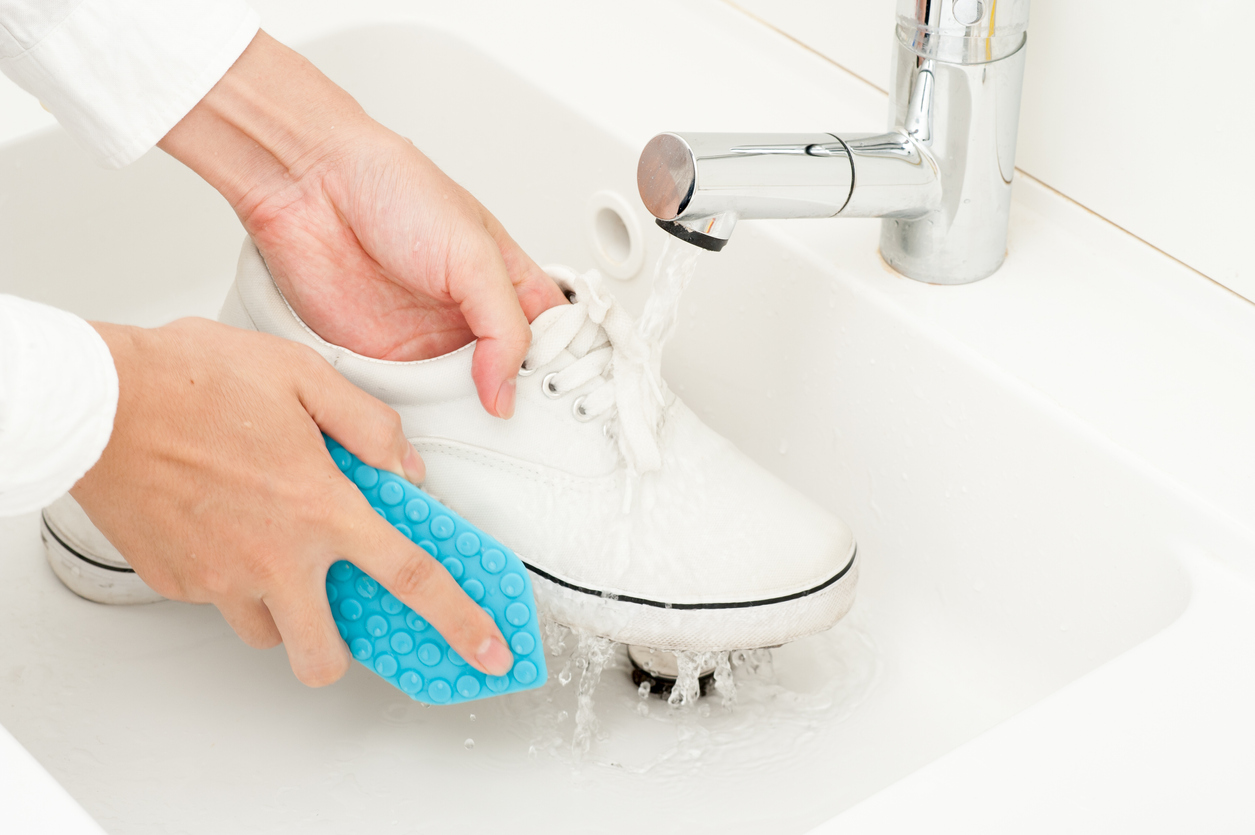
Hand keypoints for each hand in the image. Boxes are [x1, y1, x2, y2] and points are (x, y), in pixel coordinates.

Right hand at [73, 319, 514, 685]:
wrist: (97, 401)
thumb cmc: (193, 380)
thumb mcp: (304, 376)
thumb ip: (370, 425)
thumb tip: (406, 467)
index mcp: (321, 508)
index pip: (411, 578)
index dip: (460, 622)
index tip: (487, 652)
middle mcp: (275, 558)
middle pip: (326, 655)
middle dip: (343, 647)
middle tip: (338, 605)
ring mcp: (220, 578)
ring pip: (267, 632)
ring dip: (283, 608)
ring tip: (270, 546)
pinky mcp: (175, 582)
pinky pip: (217, 601)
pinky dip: (231, 578)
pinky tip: (222, 524)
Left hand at [158, 31, 565, 418]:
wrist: (309, 187)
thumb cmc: (391, 187)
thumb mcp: (473, 253)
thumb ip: (503, 325)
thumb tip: (508, 391)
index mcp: (506, 284)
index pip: (550, 340)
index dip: (559, 373)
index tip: (560, 404)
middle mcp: (467, 318)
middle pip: (507, 381)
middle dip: (515, 408)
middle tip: (522, 432)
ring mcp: (425, 344)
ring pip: (457, 402)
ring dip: (464, 420)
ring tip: (473, 432)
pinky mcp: (380, 362)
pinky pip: (405, 404)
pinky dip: (414, 419)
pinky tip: (425, 422)